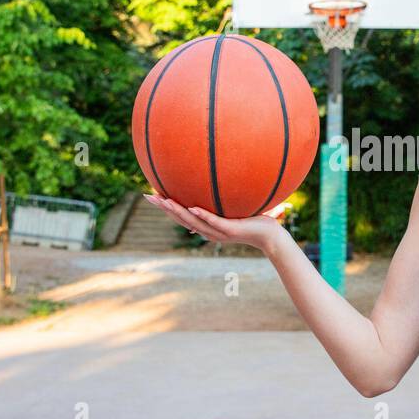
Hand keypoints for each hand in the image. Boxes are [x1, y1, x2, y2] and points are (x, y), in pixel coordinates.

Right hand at [141, 194, 288, 256]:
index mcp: (206, 225)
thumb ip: (222, 198)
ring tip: (164, 200)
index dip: (165, 206)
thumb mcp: (234, 208)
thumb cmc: (253, 220)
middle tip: (148, 196)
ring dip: (177, 211)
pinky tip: (192, 207)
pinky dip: (203, 215)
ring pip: (193, 221)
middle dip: (164, 207)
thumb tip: (215, 181)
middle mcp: (208, 230)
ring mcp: (218, 232)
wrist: (269, 236)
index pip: (181, 216)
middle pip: (181, 218)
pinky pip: (214, 221)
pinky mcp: (230, 230)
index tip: (151, 195)